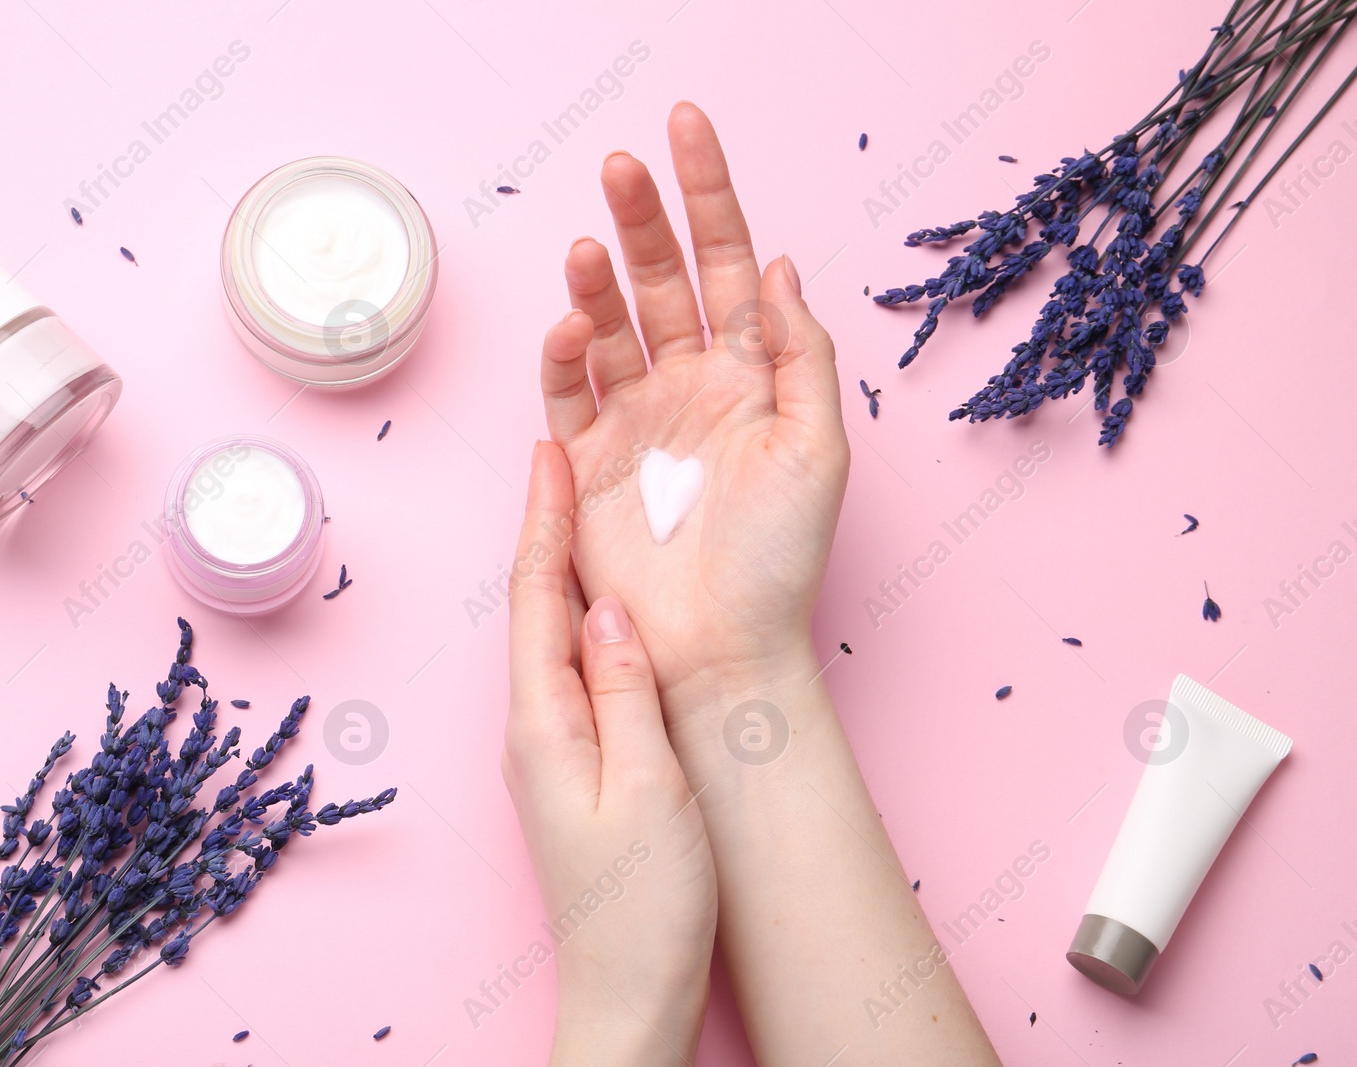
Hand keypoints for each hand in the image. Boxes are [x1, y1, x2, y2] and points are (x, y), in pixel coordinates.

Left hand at [504, 441, 717, 1066]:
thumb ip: (625, 691)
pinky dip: (582, 623)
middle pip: (535, 608)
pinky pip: (571, 673)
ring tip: (582, 511)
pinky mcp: (573, 770)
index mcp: (544, 723)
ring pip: (553, 637)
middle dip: (545, 530)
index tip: (546, 452)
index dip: (541, 521)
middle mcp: (533, 729)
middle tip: (563, 458)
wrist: (628, 990)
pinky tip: (604, 611)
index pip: (535, 598)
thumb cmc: (645, 903)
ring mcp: (548, 751)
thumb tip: (606, 607)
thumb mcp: (649, 786)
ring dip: (563, 570)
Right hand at [539, 102, 848, 724]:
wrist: (721, 647)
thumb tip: (778, 266)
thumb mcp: (819, 448)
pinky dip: (564, 353)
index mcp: (751, 375)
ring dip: (596, 281)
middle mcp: (691, 385)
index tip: (685, 128)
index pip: (728, 263)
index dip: (709, 194)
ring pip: (610, 325)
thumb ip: (799, 352)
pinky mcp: (591, 459)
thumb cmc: (781, 559)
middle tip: (621, 166)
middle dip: (642, 218)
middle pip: (661, 278)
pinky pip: (569, 390)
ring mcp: (637, 419)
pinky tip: (573, 327)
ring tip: (585, 251)